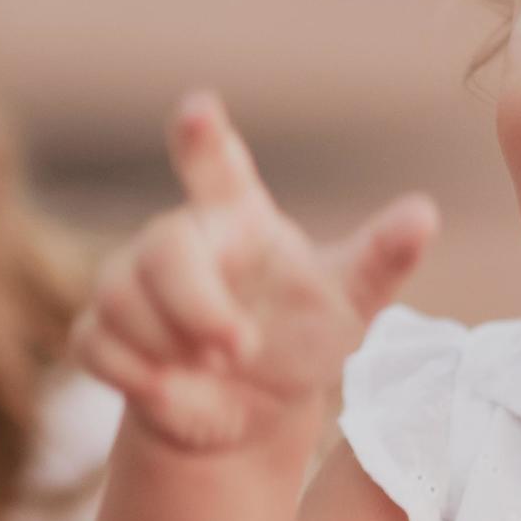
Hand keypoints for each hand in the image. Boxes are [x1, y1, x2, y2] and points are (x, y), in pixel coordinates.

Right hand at [71, 91, 435, 452]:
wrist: (253, 410)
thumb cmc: (303, 339)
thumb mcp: (350, 304)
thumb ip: (381, 258)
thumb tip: (425, 213)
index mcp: (237, 216)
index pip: (215, 166)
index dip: (202, 139)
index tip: (198, 110)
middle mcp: (178, 238)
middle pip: (161, 249)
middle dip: (196, 306)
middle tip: (237, 347)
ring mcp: (130, 281)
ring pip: (119, 299)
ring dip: (171, 347)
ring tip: (215, 365)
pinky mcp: (100, 331)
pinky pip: (95, 344)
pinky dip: (139, 376)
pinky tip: (173, 387)